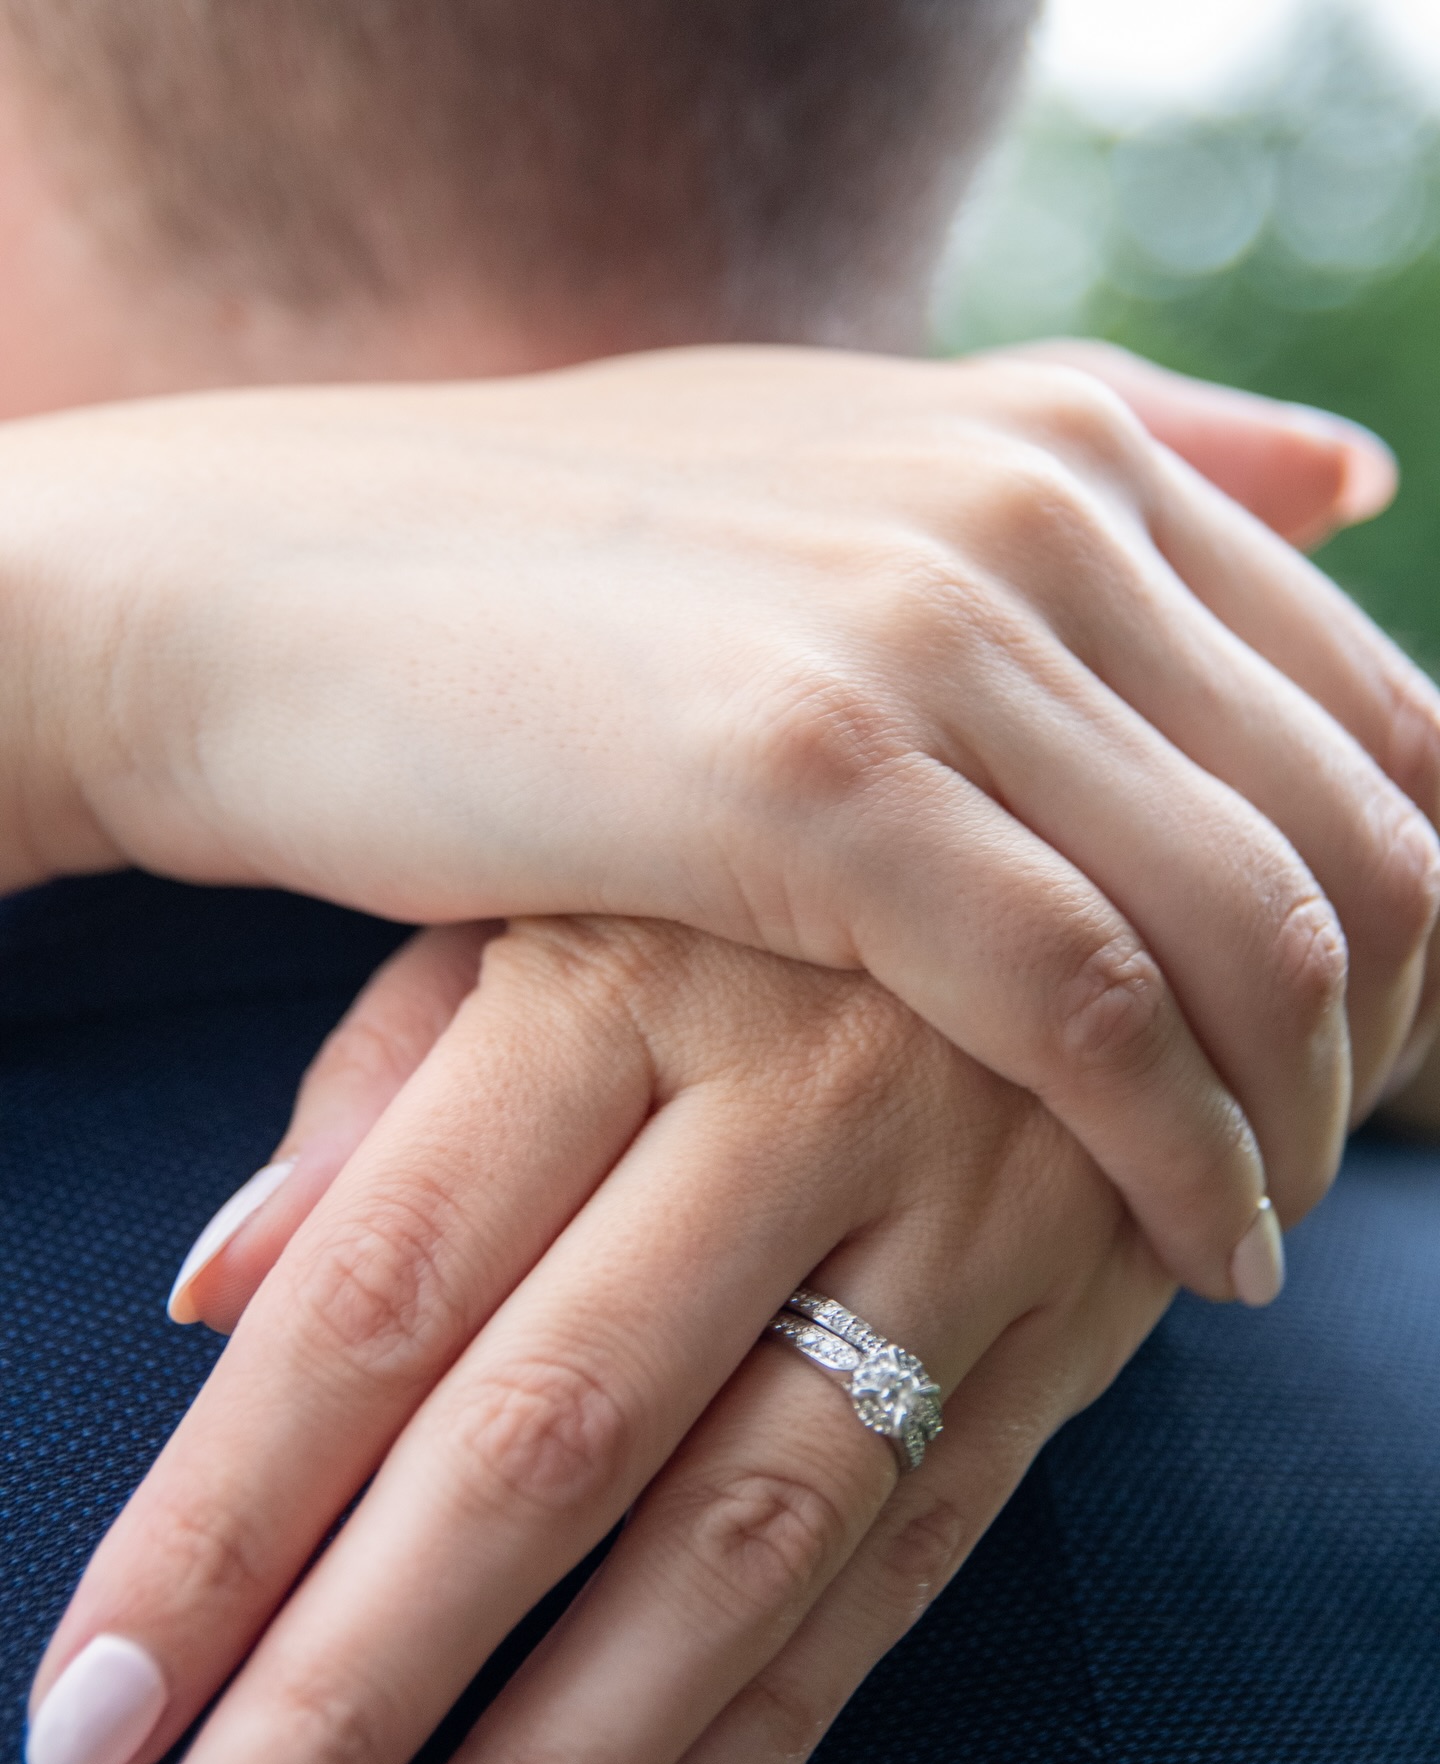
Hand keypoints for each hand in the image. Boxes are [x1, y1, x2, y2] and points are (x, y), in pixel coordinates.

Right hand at [2, 345, 1436, 1297]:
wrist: (265, 591)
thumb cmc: (550, 574)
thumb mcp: (845, 469)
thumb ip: (1104, 459)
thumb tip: (1362, 473)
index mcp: (1060, 443)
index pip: (1376, 707)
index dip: (1422, 903)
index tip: (1378, 1047)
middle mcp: (1030, 513)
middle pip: (1358, 828)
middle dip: (1389, 1037)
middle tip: (1327, 1166)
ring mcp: (923, 635)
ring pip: (1249, 930)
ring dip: (1297, 1119)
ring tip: (1258, 1228)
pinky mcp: (805, 776)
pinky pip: (1084, 1005)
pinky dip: (1170, 1150)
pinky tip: (1183, 1245)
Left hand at [26, 918, 1171, 1763]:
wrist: (1082, 856)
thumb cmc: (744, 897)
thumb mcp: (553, 911)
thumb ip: (382, 1084)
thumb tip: (211, 1293)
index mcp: (615, 976)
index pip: (385, 1283)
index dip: (225, 1512)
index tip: (91, 1711)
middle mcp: (795, 1089)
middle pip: (549, 1431)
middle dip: (360, 1682)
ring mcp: (960, 1203)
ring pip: (746, 1526)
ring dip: (563, 1753)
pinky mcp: (1074, 1306)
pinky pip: (926, 1542)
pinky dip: (782, 1713)